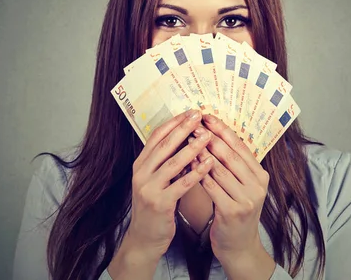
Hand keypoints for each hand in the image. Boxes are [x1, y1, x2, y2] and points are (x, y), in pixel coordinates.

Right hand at [125, 109, 213, 260]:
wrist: (144, 239)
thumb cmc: (155, 207)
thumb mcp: (156, 180)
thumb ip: (166, 162)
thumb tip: (186, 140)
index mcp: (141, 164)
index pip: (156, 136)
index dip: (173, 123)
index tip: (190, 112)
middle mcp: (141, 173)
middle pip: (164, 145)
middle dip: (182, 128)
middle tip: (199, 116)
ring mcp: (148, 188)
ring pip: (173, 162)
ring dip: (192, 148)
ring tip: (207, 136)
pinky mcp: (160, 203)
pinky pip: (181, 184)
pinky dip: (196, 172)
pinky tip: (209, 163)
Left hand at [190, 114, 270, 266]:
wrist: (239, 246)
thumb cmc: (235, 210)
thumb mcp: (241, 186)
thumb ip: (233, 165)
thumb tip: (213, 135)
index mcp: (260, 175)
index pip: (240, 146)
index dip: (222, 130)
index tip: (207, 116)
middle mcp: (257, 185)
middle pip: (230, 155)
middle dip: (210, 137)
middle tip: (194, 124)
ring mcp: (247, 198)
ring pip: (219, 169)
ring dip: (201, 152)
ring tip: (187, 140)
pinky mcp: (233, 211)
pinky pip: (211, 186)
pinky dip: (198, 173)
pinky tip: (187, 164)